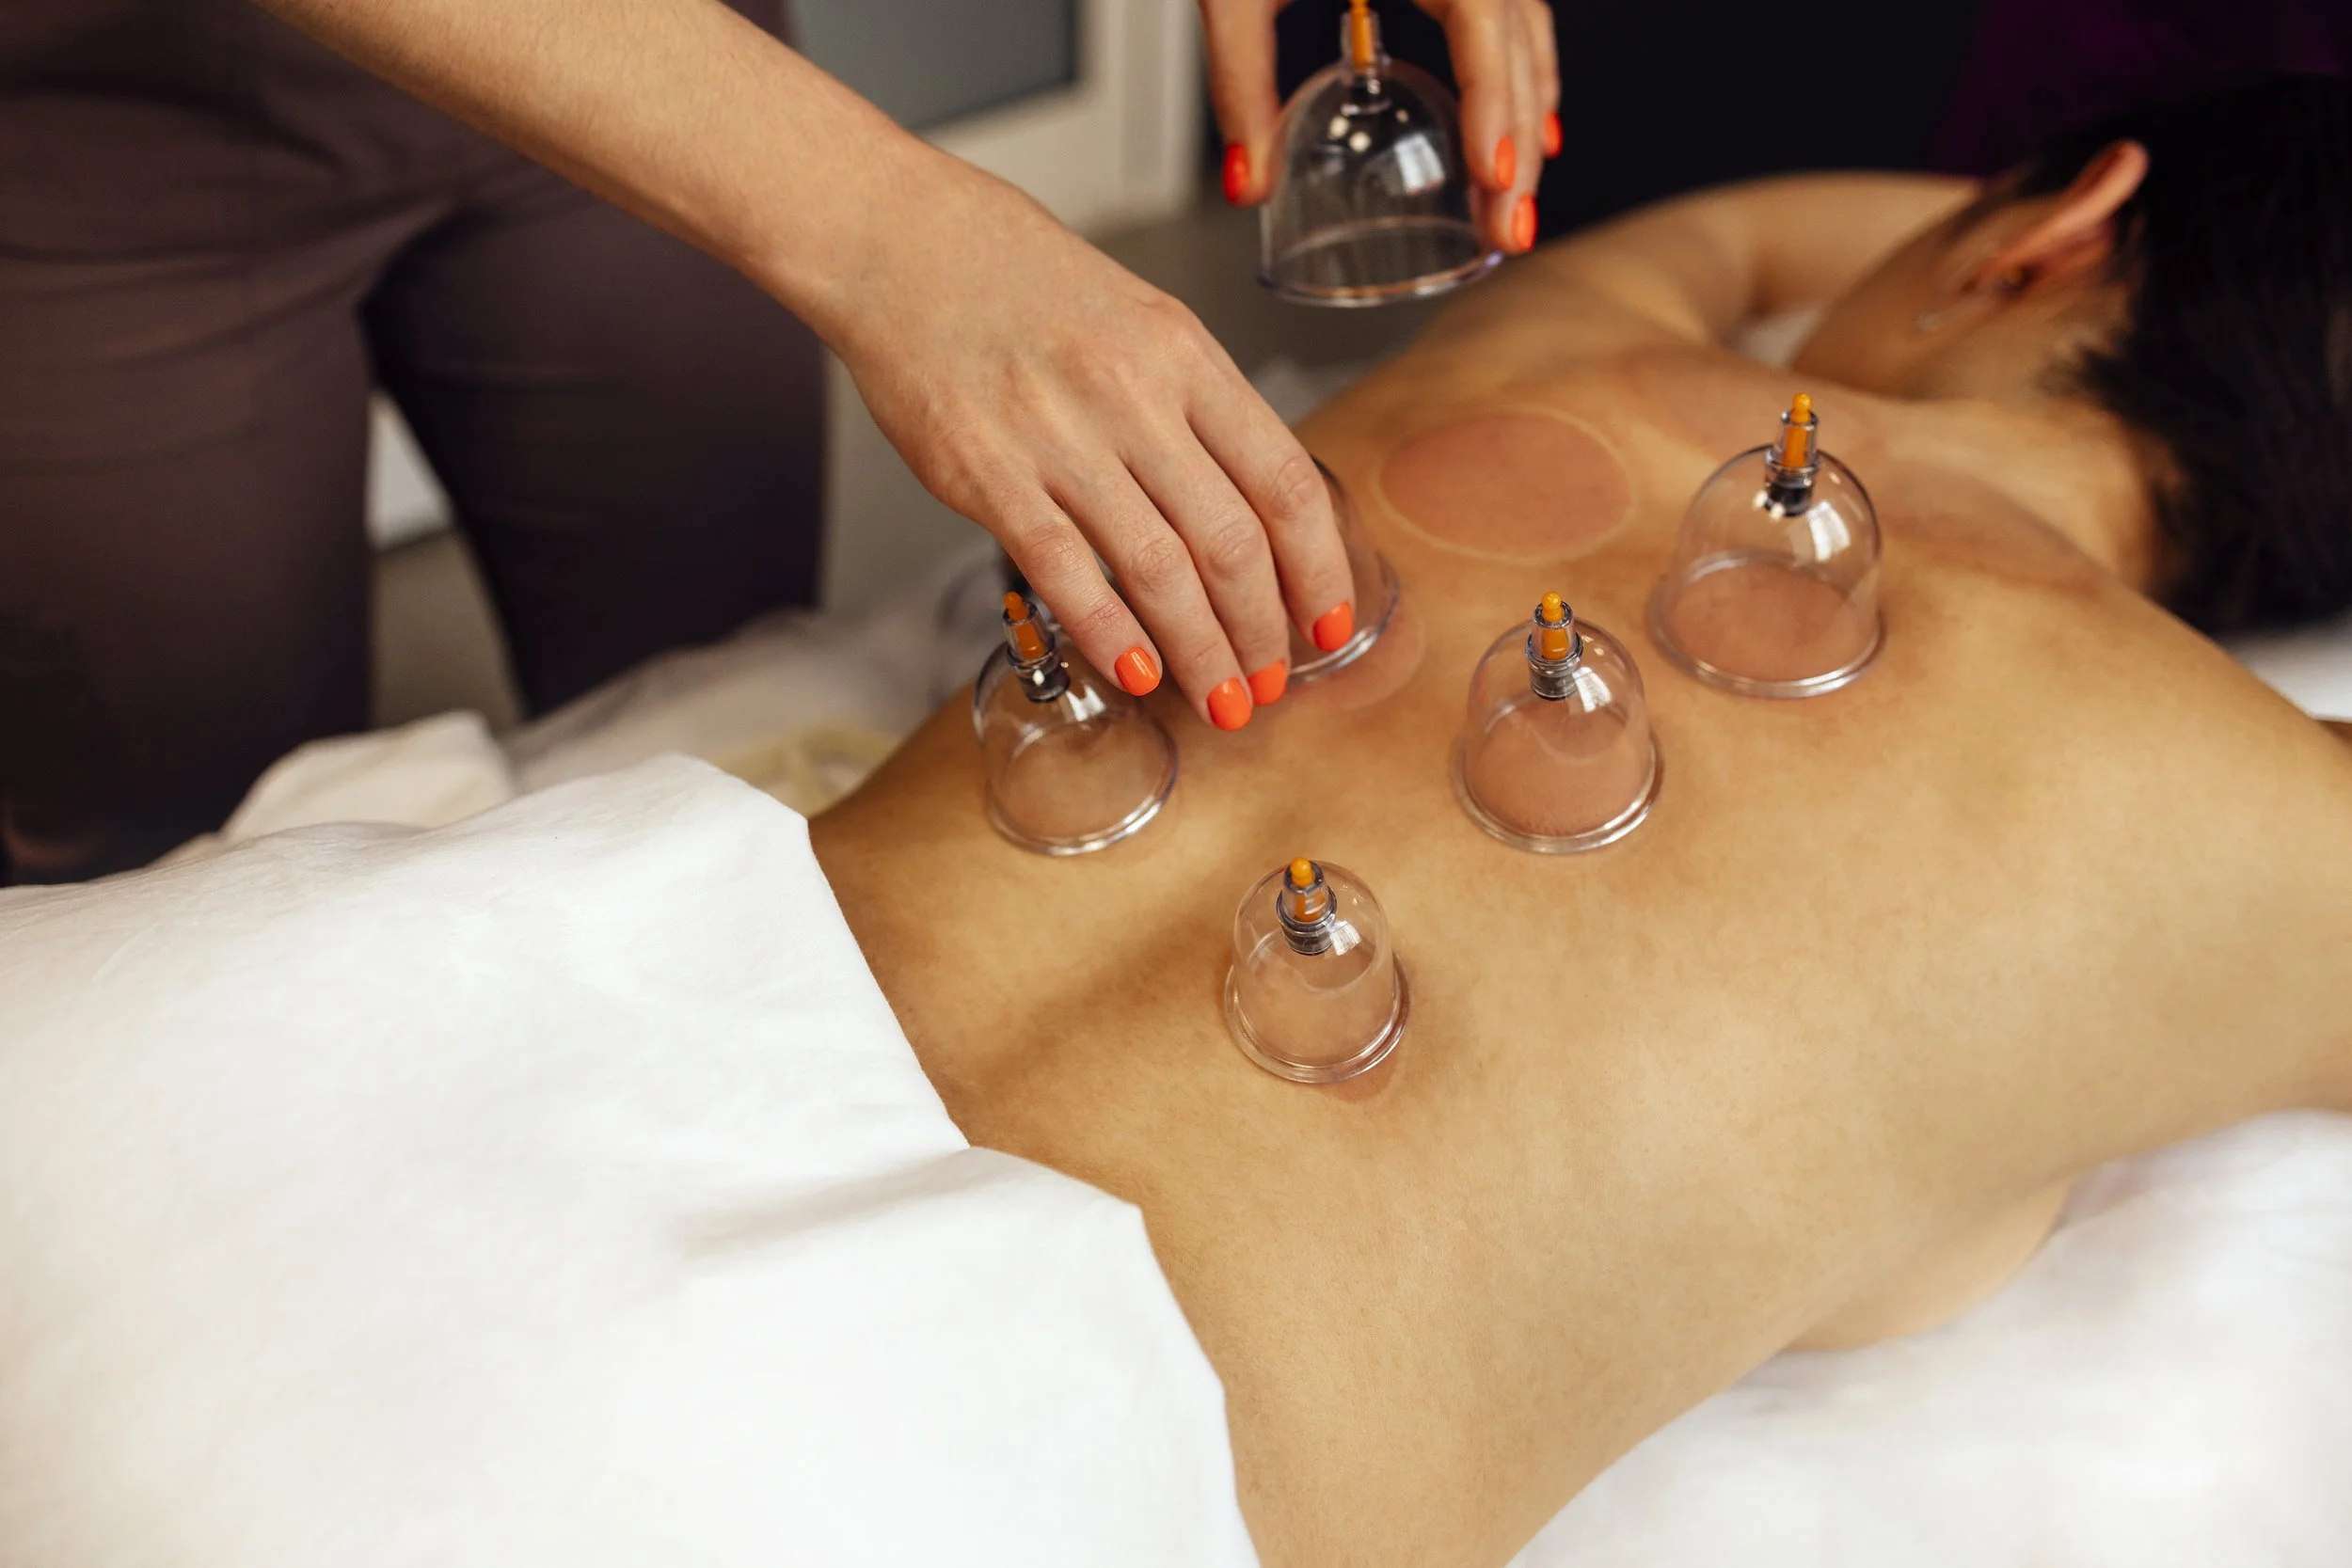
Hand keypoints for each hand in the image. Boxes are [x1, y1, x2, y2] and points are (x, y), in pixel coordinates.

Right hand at [822, 156, 1354, 729]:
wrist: (902, 246)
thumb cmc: (1022, 284)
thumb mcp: (1142, 323)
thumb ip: (1198, 410)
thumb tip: (1254, 512)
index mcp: (1185, 355)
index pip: (1283, 480)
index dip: (1319, 566)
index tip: (1330, 620)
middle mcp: (1132, 395)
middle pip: (1230, 542)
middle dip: (1261, 631)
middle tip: (1268, 684)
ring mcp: (1058, 437)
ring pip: (1157, 570)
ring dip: (1199, 651)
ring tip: (1218, 697)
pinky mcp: (986, 475)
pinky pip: (1064, 572)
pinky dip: (1109, 633)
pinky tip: (1136, 671)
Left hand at [1200, 0, 1558, 256]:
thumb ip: (1240, 81)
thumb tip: (1249, 185)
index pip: (1483, 22)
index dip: (1495, 102)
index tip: (1494, 173)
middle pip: (1516, 39)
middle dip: (1518, 140)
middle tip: (1508, 229)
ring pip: (1522, 29)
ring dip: (1523, 115)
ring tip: (1512, 200)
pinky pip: (1505, 13)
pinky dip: (1513, 74)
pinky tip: (1516, 126)